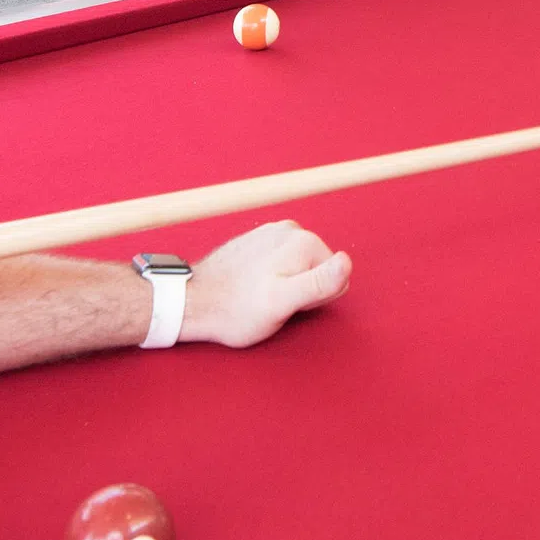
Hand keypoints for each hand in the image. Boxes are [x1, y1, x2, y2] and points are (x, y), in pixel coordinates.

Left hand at [181, 219, 351, 345]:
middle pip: (318, 270)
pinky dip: (271, 275)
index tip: (287, 303)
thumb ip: (318, 284)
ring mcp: (271, 232)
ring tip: (259, 295)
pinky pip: (280, 261)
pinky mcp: (256, 239)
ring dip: (286, 283)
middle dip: (300, 290)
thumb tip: (347, 263)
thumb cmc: (236, 310)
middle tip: (271, 302)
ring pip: (300, 266)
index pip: (336, 279)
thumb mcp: (282, 303)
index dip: (313, 300)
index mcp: (304, 243)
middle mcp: (291, 230)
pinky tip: (251, 286)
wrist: (193, 301)